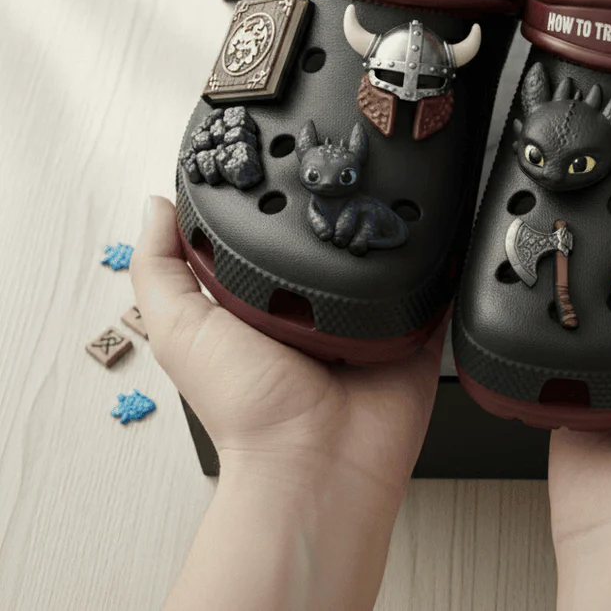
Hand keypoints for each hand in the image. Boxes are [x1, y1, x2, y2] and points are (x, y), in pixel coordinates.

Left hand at [130, 196, 445, 610]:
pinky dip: (440, 265)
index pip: (269, 238)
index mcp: (264, 303)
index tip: (277, 160)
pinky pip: (435, 289)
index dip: (272, 205)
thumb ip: (162, 270)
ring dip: (389, 231)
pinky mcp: (412, 333)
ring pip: (386, 257)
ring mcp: (368, 321)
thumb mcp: (182, 331)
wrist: (316, 463)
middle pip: (331, 242)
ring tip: (393, 191)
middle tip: (345, 168)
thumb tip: (157, 206)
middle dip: (337, 209)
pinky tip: (439, 234)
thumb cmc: (248, 412)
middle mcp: (318, 309)